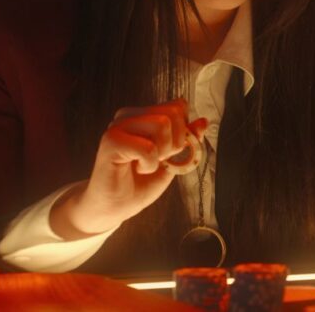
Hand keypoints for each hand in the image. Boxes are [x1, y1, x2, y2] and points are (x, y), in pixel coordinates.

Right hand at [50, 98, 207, 237]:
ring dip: (162, 153)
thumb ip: (187, 140)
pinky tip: (137, 169)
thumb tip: (204, 121)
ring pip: (162, 125)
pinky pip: (148, 147)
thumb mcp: (172, 160)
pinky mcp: (111, 141)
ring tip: (146, 164)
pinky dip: (149, 164)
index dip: (184, 132)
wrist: (115, 207)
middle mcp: (128, 115)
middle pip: (173, 113)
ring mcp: (117, 126)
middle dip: (175, 143)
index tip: (169, 152)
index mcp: (142, 115)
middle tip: (158, 160)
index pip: (178, 106)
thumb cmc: (140, 183)